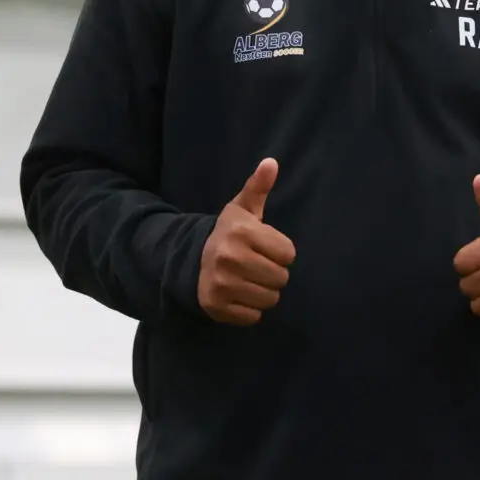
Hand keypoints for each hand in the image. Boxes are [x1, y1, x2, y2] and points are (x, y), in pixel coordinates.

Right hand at [198, 158, 295, 325]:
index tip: (265, 248)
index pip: (288, 253)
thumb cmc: (228, 233)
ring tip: (249, 280)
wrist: (190, 260)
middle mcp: (229, 257)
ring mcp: (221, 284)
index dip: (280, 252)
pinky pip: (253, 316)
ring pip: (270, 299)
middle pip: (281, 278)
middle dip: (274, 273)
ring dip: (264, 292)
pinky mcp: (216, 306)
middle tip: (257, 266)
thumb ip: (258, 187)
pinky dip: (250, 309)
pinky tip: (239, 294)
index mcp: (241, 232)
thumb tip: (271, 162)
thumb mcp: (242, 208)